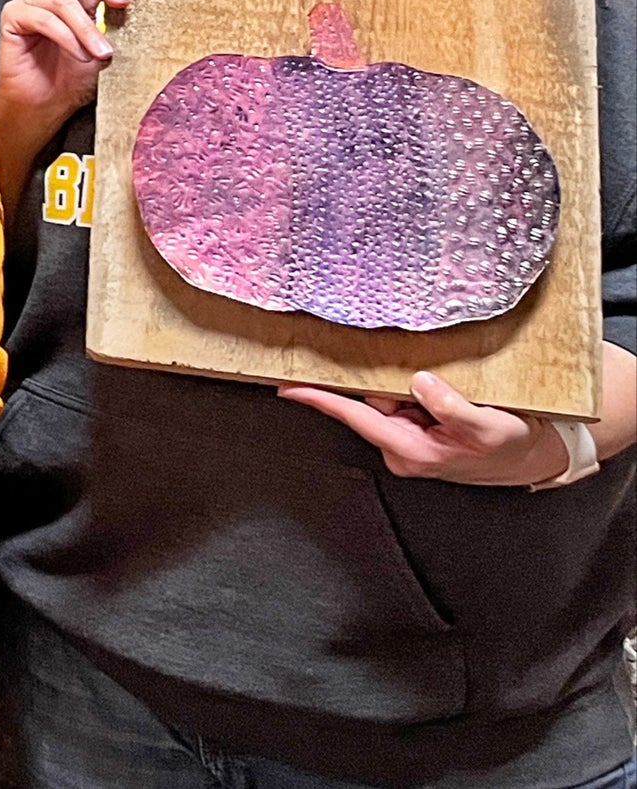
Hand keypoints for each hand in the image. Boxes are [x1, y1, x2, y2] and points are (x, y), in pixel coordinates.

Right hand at [0, 0, 147, 133]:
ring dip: (86, 29)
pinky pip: (43, 19)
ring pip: (63, 2)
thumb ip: (115, 29)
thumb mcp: (103, 51)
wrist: (43, 108)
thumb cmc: (71, 82)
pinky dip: (65, 37)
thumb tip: (142, 14)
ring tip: (101, 53)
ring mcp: (31, 5)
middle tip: (123, 2)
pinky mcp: (12, 18)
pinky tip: (78, 55)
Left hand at [277, 371, 570, 486]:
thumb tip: (420, 383)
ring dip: (403, 382)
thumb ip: (453, 408)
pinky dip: (412, 387)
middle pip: (370, 399)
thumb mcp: (488, 428)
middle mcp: (401, 445)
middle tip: (400, 363)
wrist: (531, 457)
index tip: (288, 387)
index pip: (357, 418)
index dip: (321, 400)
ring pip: (387, 395)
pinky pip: (402, 397)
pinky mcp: (416, 425)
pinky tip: (435, 384)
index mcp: (411, 450)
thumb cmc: (509, 447)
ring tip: (443, 383)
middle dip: (377, 377)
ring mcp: (407, 436)